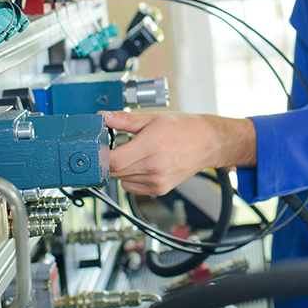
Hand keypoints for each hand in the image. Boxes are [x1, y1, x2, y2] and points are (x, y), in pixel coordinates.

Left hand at [103, 110, 256, 195]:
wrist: (208, 142)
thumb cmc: (184, 128)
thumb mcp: (152, 117)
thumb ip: (124, 119)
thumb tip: (102, 118)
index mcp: (151, 145)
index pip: (113, 160)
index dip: (101, 155)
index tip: (98, 148)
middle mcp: (154, 167)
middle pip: (114, 171)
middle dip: (110, 159)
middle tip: (115, 146)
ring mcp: (157, 181)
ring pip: (122, 180)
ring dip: (121, 168)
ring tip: (135, 153)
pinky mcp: (160, 189)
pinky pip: (132, 187)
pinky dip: (130, 177)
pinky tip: (141, 164)